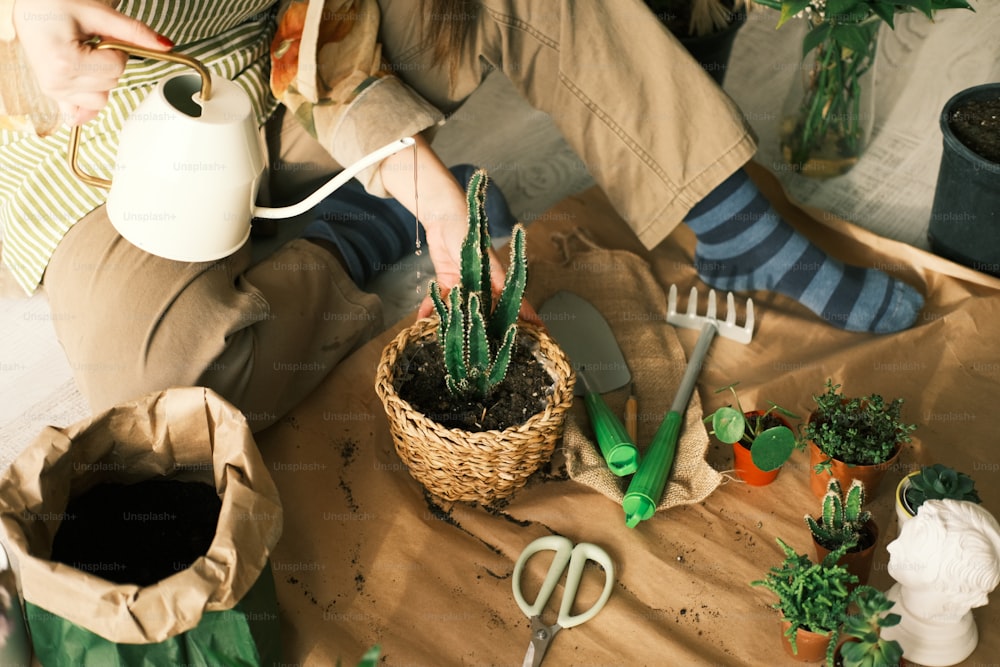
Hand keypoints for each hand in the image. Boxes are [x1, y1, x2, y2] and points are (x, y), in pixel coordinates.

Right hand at [13, 0, 173, 125]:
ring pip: (101, 99)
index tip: (102, 38)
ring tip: (81, 57)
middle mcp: (56, 82)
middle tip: (89, 45)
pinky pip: (78, 115)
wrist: (30, 9)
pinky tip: (84, 87)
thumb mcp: (98, 14)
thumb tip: (166, 45)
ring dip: (100, 79)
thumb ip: (134, 31)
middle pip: (110, 84)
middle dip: (108, 64)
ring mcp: (53, 91)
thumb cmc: (57, 6)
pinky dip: (86, 104)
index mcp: (65, 61)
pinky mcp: (53, 96)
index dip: (116, 51)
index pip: (116, 69)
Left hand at [378, 133, 540, 325]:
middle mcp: (482, 287)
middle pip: (485, 315)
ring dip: (451, 325)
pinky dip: (430, 310)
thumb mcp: (487, 260)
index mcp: (497, 282)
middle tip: (480, 355)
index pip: (513, 305)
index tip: (536, 338)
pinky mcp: (447, 283)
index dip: (524, 322)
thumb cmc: (471, 233)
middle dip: (483, 334)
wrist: (444, 217)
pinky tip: (422, 320)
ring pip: (460, 312)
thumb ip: (500, 283)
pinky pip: (439, 302)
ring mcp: (464, 287)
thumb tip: (520, 307)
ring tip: (444, 342)